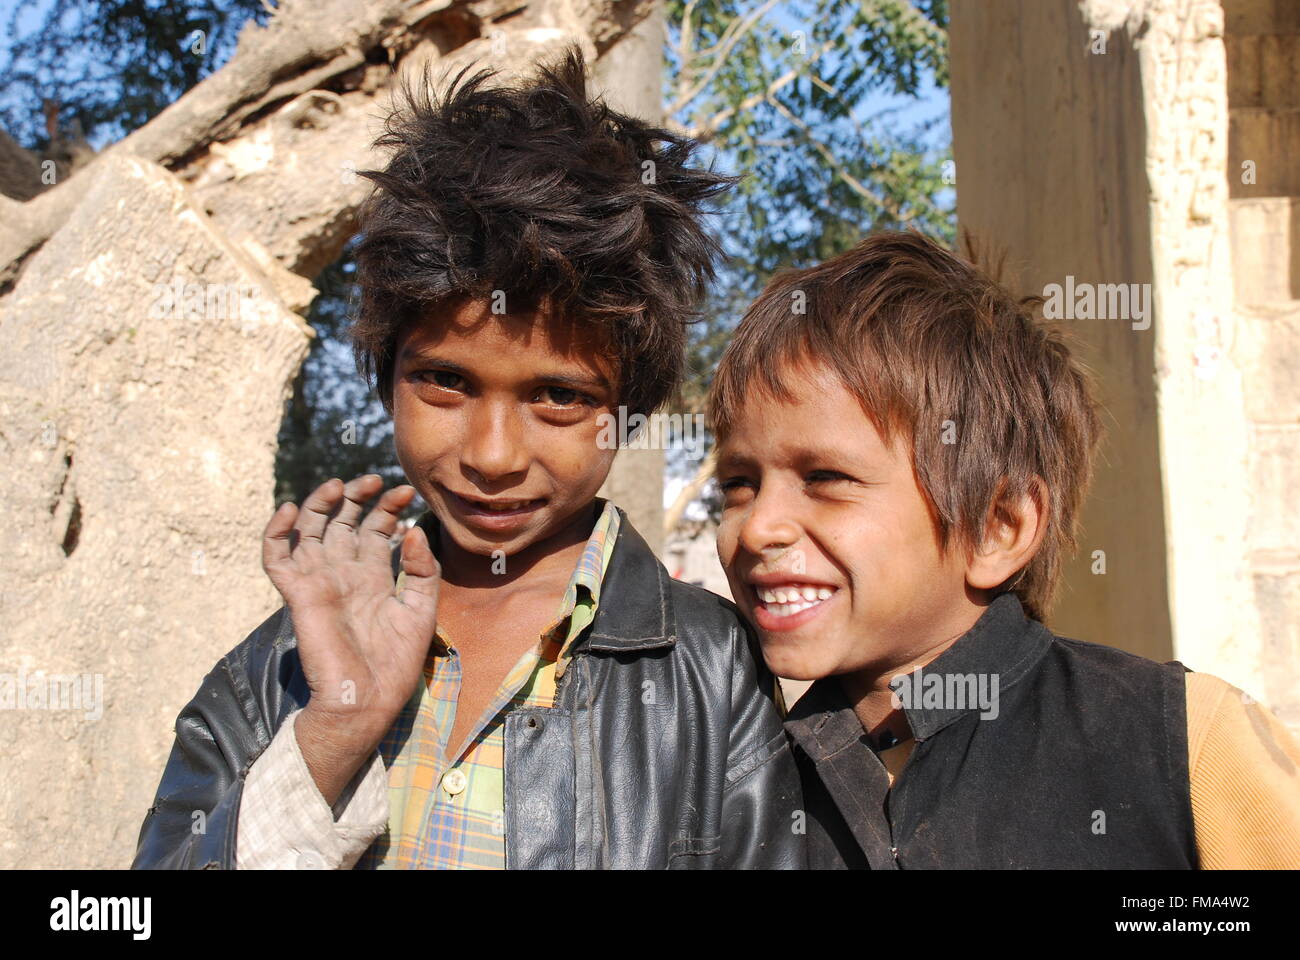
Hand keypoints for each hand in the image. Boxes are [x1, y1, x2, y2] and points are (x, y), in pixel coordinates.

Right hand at [261, 475, 438, 803]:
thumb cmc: (396, 661)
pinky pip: (276, 558)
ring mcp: (320, 581)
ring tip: (339, 484)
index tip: (405, 492)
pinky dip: (277, 531)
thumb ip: (422, 569)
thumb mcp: (422, 610)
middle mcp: (344, 574)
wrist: (368, 698)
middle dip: (356, 497)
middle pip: (342, 523)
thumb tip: (413, 529)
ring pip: (310, 531)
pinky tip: (292, 509)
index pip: (375, 529)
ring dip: (320, 503)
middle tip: (374, 480)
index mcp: (373, 577)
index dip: (387, 507)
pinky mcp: (298, 594)